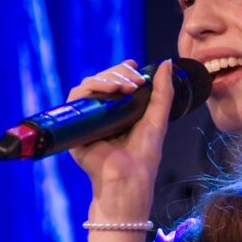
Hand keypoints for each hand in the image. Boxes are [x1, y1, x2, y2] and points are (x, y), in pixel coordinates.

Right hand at [66, 60, 173, 218]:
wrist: (127, 179)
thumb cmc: (143, 156)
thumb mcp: (157, 119)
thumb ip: (163, 92)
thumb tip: (166, 63)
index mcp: (121, 111)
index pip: (117, 81)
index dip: (123, 70)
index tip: (136, 66)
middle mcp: (103, 112)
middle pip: (103, 80)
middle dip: (119, 73)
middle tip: (135, 81)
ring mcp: (88, 117)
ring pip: (90, 85)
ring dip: (107, 78)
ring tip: (124, 86)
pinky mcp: (75, 124)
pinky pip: (76, 97)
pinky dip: (91, 87)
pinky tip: (109, 90)